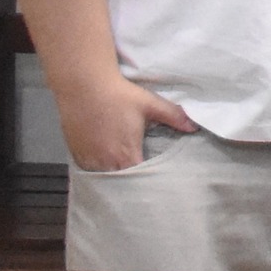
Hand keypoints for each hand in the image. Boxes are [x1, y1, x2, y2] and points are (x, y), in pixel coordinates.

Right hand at [57, 73, 194, 172]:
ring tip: (124, 177)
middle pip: (120, 183)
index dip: (147, 182)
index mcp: (126, 154)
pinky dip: (98, 171)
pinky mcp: (76, 154)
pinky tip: (106, 165)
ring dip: (113, 177)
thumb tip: (195, 127)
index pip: (139, 180)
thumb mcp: (150, 104)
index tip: (155, 181)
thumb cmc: (120, 96)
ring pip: (103, 178)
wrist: (84, 86)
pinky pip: (89, 171)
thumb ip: (174, 117)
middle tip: (141, 181)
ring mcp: (89, 159)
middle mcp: (105, 162)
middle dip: (131, 184)